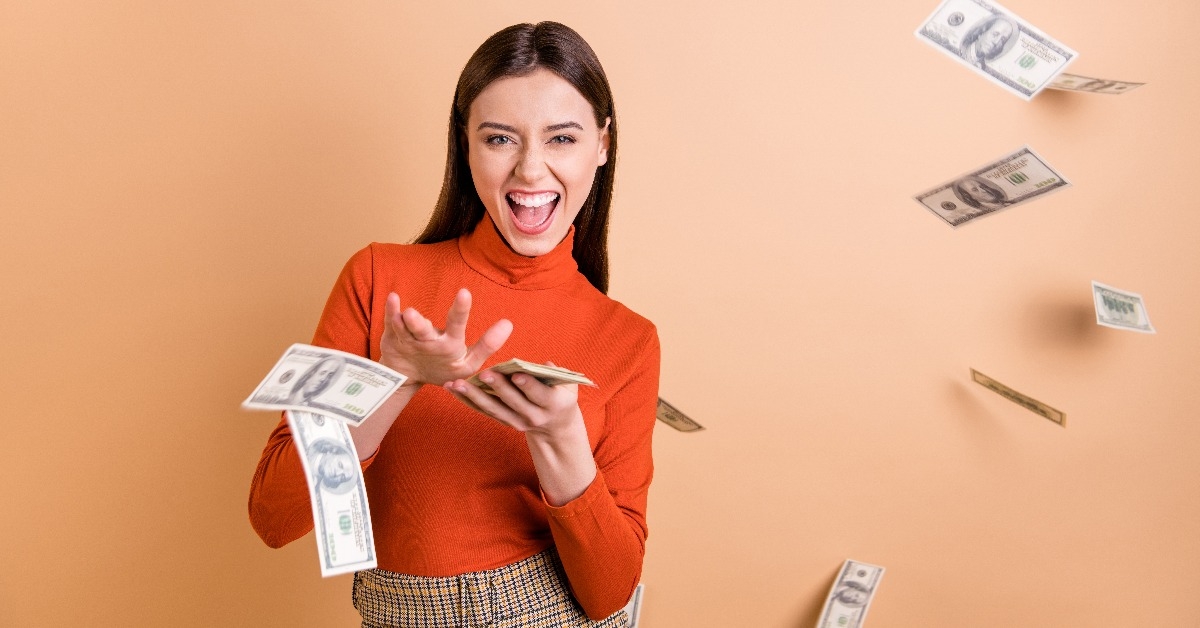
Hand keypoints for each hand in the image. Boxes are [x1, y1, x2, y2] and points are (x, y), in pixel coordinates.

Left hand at [379, 289, 511, 386]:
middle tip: (413, 314)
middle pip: (423, 332)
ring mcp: (408, 341)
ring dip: (402, 321)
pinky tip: (392, 298)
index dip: (460, 310)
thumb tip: (508, 323)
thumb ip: (488, 344)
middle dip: (419, 324)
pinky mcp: (393, 337)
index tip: (464, 293)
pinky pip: (390, 323)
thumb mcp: (468, 362)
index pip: (456, 326)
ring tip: (405, 312)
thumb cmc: (443, 365)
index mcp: (449, 347)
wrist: (408, 377)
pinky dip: (390, 311)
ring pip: (404, 329)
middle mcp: (427, 344)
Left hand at [444, 363, 582, 437]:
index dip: (528, 385)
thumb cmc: (562, 396)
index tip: (516, 374)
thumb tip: (545, 365)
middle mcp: (533, 417)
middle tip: (483, 373)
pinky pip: (484, 411)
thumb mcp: (569, 386)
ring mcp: (517, 422)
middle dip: (498, 387)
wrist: (555, 427)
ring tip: (457, 383)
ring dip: (473, 396)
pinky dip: (467, 400)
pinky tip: (453, 389)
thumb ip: (559, 374)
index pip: (538, 394)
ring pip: (493, 409)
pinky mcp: (503, 422)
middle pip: (512, 402)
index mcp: (552, 405)